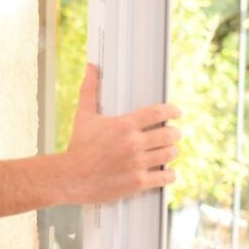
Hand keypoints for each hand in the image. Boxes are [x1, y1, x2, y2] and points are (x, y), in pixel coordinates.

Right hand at [63, 63, 180, 201]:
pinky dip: (169, 174)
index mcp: (124, 125)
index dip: (172, 111)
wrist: (71, 177)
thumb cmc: (78, 146)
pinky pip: (166, 177)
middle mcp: (133, 143)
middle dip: (174, 133)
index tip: (176, 113)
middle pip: (169, 134)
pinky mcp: (138, 182)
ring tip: (168, 150)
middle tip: (172, 134)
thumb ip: (90, 90)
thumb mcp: (84, 116)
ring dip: (171, 151)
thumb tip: (91, 66)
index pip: (158, 112)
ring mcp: (137, 163)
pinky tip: (165, 172)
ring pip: (170, 154)